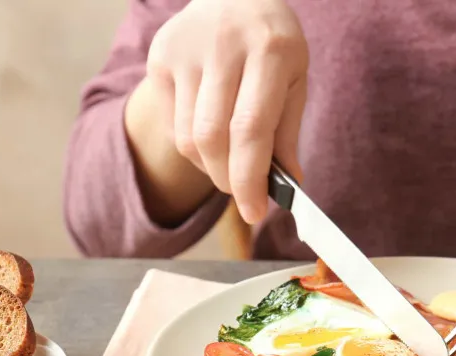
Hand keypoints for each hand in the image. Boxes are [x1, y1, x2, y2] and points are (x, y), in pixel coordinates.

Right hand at [145, 0, 307, 223]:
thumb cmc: (272, 43)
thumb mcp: (295, 78)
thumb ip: (287, 131)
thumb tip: (287, 187)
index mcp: (269, 51)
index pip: (251, 128)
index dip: (250, 178)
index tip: (257, 212)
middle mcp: (222, 48)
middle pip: (213, 138)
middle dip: (229, 180)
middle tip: (245, 196)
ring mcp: (184, 51)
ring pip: (188, 137)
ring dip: (211, 166)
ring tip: (232, 161)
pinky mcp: (159, 59)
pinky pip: (172, 124)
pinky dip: (194, 146)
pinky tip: (211, 133)